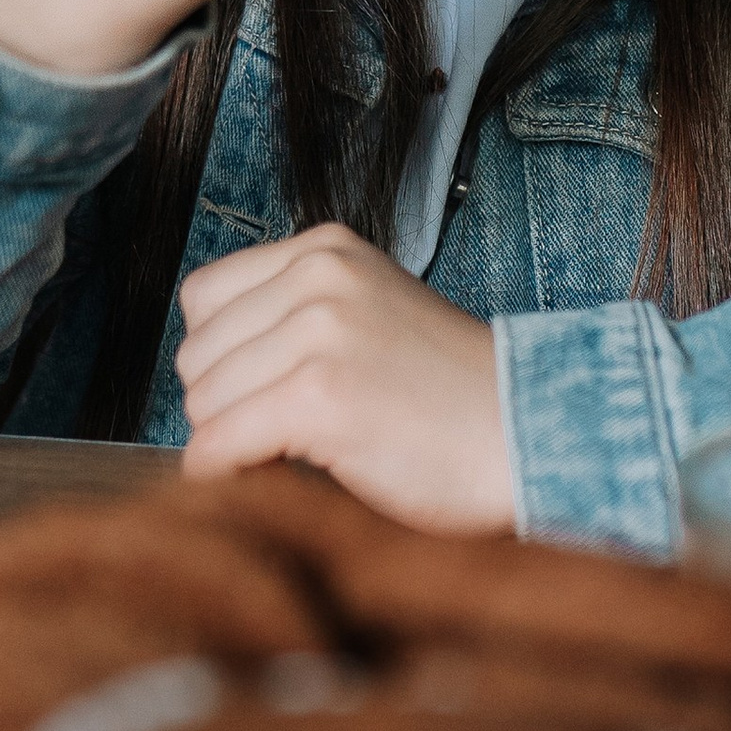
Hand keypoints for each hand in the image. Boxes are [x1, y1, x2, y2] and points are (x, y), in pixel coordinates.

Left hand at [175, 225, 516, 531]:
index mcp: (327, 250)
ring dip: (235, 443)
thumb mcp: (370, 316)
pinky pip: (217, 446)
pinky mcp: (318, 395)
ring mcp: (318, 333)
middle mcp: (318, 277)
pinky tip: (276, 479)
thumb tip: (201, 378)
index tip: (263, 392)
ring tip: (301, 453)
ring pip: (202, 404)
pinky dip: (229, 476)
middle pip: (196, 354)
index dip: (224, 358)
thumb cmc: (454, 398)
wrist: (533, 435)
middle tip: (287, 434)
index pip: (205, 298)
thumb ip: (295, 319)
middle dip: (228, 405)